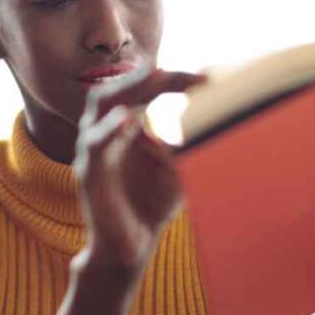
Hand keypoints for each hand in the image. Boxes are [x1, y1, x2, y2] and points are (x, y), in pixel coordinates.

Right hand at [72, 63, 206, 271]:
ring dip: (127, 89)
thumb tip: (225, 115)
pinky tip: (129, 120)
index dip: (171, 80)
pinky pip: (95, 147)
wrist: (131, 248)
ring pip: (99, 108)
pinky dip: (109, 130)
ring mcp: (92, 152)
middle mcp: (103, 132)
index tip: (205, 78)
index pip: (143, 90)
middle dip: (143, 75)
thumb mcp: (181, 167)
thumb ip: (195, 141)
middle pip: (117, 88)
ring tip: (152, 76)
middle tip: (169, 66)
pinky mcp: (88, 176)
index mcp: (123, 127)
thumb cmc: (152, 204)